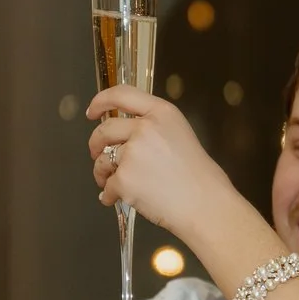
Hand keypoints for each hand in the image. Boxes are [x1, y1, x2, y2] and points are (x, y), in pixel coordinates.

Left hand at [85, 86, 237, 234]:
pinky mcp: (124, 178)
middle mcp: (145, 128)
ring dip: (102, 172)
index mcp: (161, 113)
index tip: (92, 111)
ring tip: (112, 183)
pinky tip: (120, 199)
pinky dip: (110, 194)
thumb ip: (152, 128)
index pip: (121, 94)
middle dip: (95, 144)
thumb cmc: (199, 177)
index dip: (101, 101)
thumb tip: (122, 136)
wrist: (205, 205)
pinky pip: (107, 185)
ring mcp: (132, 153)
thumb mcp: (180, 134)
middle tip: (96, 154)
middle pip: (104, 130)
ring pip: (102, 160)